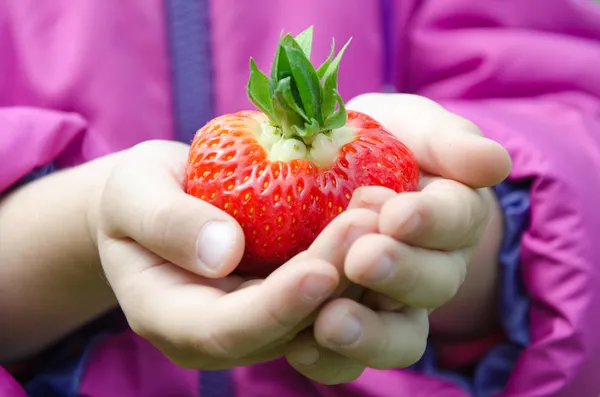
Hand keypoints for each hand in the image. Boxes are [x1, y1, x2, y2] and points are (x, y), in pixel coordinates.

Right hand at [93, 140, 377, 369]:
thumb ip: (166, 223)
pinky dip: (358, 261)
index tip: (321, 269)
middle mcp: (224, 333)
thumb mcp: (133, 194)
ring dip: (359, 274)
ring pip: (321, 316)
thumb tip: (224, 252)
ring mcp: (261, 319)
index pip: (229, 330)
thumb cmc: (137, 195)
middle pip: (288, 326)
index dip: (279, 306)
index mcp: (173, 319)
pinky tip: (380, 218)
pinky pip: (331, 291)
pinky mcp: (289, 296)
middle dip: (334, 281)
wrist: (159, 201)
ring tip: (384, 216)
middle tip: (371, 224)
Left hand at [284, 93, 510, 383]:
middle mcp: (431, 266)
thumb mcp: (408, 127)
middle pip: (433, 283)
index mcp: (450, 215)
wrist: (327, 168)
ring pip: (399, 335)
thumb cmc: (374, 142)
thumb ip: (448, 142)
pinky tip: (299, 347)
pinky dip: (329, 358)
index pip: (457, 219)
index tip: (399, 214)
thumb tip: (496, 164)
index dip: (432, 221)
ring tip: (332, 322)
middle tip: (363, 259)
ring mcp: (392, 304)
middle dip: (401, 273)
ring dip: (370, 332)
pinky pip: (350, 358)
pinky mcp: (351, 326)